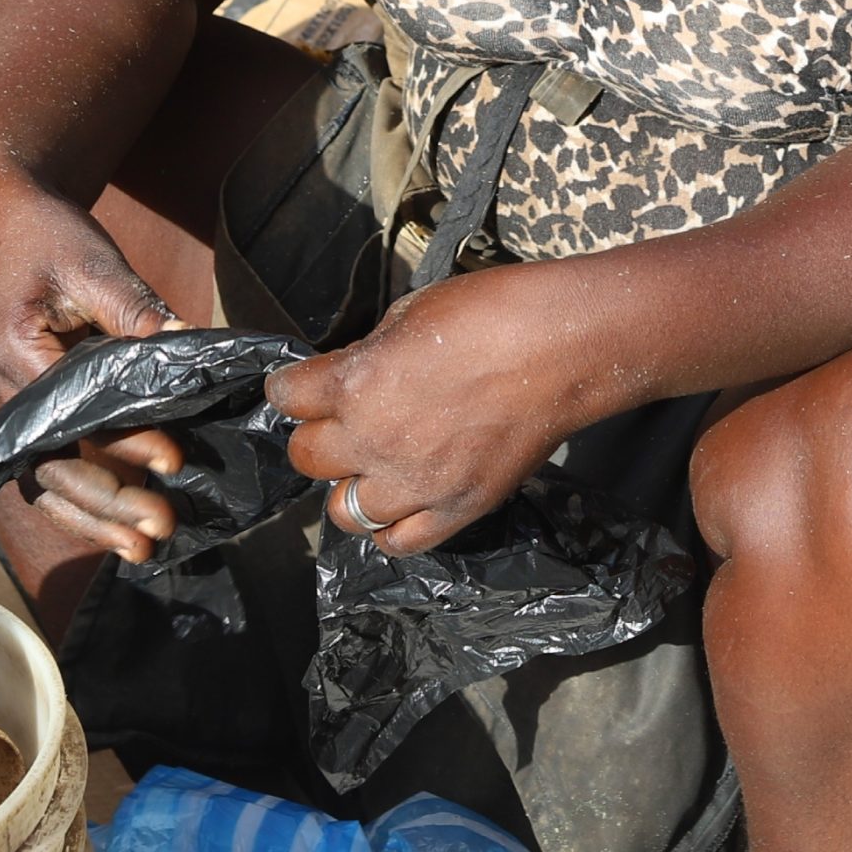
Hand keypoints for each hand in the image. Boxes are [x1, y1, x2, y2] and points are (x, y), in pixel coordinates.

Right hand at [0, 163, 194, 563]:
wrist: (10, 213)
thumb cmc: (50, 233)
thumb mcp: (93, 263)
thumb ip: (134, 310)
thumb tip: (185, 350)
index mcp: (15, 355)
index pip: (72, 419)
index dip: (122, 443)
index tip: (172, 459)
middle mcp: (9, 392)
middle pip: (52, 468)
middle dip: (107, 505)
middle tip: (162, 528)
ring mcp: (19, 404)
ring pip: (48, 480)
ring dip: (94, 518)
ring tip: (145, 549)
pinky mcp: (38, 406)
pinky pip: (57, 464)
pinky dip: (87, 498)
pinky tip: (126, 524)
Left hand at [266, 268, 580, 554]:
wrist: (564, 347)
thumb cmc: (491, 311)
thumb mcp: (411, 310)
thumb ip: (370, 352)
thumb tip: (356, 371)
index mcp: (356, 384)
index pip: (287, 396)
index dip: (293, 388)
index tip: (303, 385)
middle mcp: (375, 441)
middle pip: (306, 457)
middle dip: (318, 435)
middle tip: (342, 421)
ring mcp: (416, 483)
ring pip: (344, 512)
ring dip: (351, 485)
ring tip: (373, 466)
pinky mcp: (457, 509)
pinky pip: (399, 541)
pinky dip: (391, 526)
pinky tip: (401, 501)